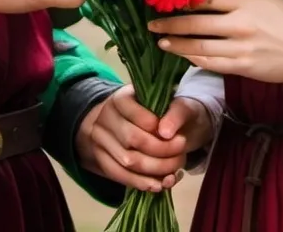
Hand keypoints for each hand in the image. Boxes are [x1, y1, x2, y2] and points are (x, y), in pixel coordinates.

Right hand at [75, 86, 210, 191]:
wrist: (130, 121)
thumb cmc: (157, 111)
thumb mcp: (170, 102)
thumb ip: (175, 112)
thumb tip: (166, 133)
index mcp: (122, 97)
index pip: (139, 115)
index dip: (160, 128)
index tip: (179, 136)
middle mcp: (106, 116)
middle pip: (132, 139)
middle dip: (162, 151)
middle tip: (182, 155)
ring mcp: (100, 139)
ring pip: (127, 161)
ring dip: (155, 170)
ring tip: (175, 171)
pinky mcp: (100, 160)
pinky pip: (119, 176)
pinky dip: (141, 183)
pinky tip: (158, 185)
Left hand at [149, 0, 282, 82]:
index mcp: (244, 3)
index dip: (184, 1)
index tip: (167, 2)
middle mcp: (239, 25)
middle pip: (197, 23)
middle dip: (172, 24)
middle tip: (153, 24)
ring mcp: (240, 48)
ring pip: (200, 47)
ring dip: (178, 45)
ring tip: (161, 42)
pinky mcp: (242, 66)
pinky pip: (212, 64)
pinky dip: (195, 60)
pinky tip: (183, 56)